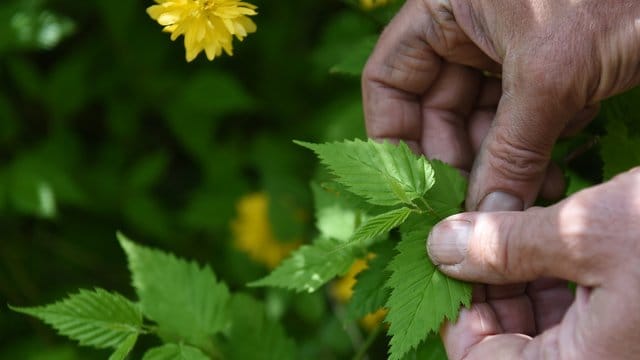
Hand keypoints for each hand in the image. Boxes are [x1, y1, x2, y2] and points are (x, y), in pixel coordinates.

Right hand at [362, 0, 639, 209]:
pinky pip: (520, 123)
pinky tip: (545, 183)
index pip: (389, 79)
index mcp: (444, 9)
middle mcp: (467, 30)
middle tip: (471, 212)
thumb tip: (485, 216)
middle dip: (457, 162)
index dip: (393, 136)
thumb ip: (511, 149)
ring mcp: (506, 50)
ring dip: (497, 167)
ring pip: (481, 123)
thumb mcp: (552, 74)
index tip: (412, 189)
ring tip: (517, 204)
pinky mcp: (545, 69)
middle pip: (436, 110)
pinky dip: (530, 155)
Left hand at [426, 168, 639, 358]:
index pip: (480, 359)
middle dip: (485, 282)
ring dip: (516, 270)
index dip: (454, 310)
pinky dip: (551, 267)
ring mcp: (616, 340)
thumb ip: (507, 246)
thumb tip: (440, 246)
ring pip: (541, 320)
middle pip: (510, 338)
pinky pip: (575, 303)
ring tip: (507, 220)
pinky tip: (544, 228)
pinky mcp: (629, 313)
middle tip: (470, 229)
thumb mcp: (587, 234)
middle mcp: (597, 359)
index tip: (440, 258)